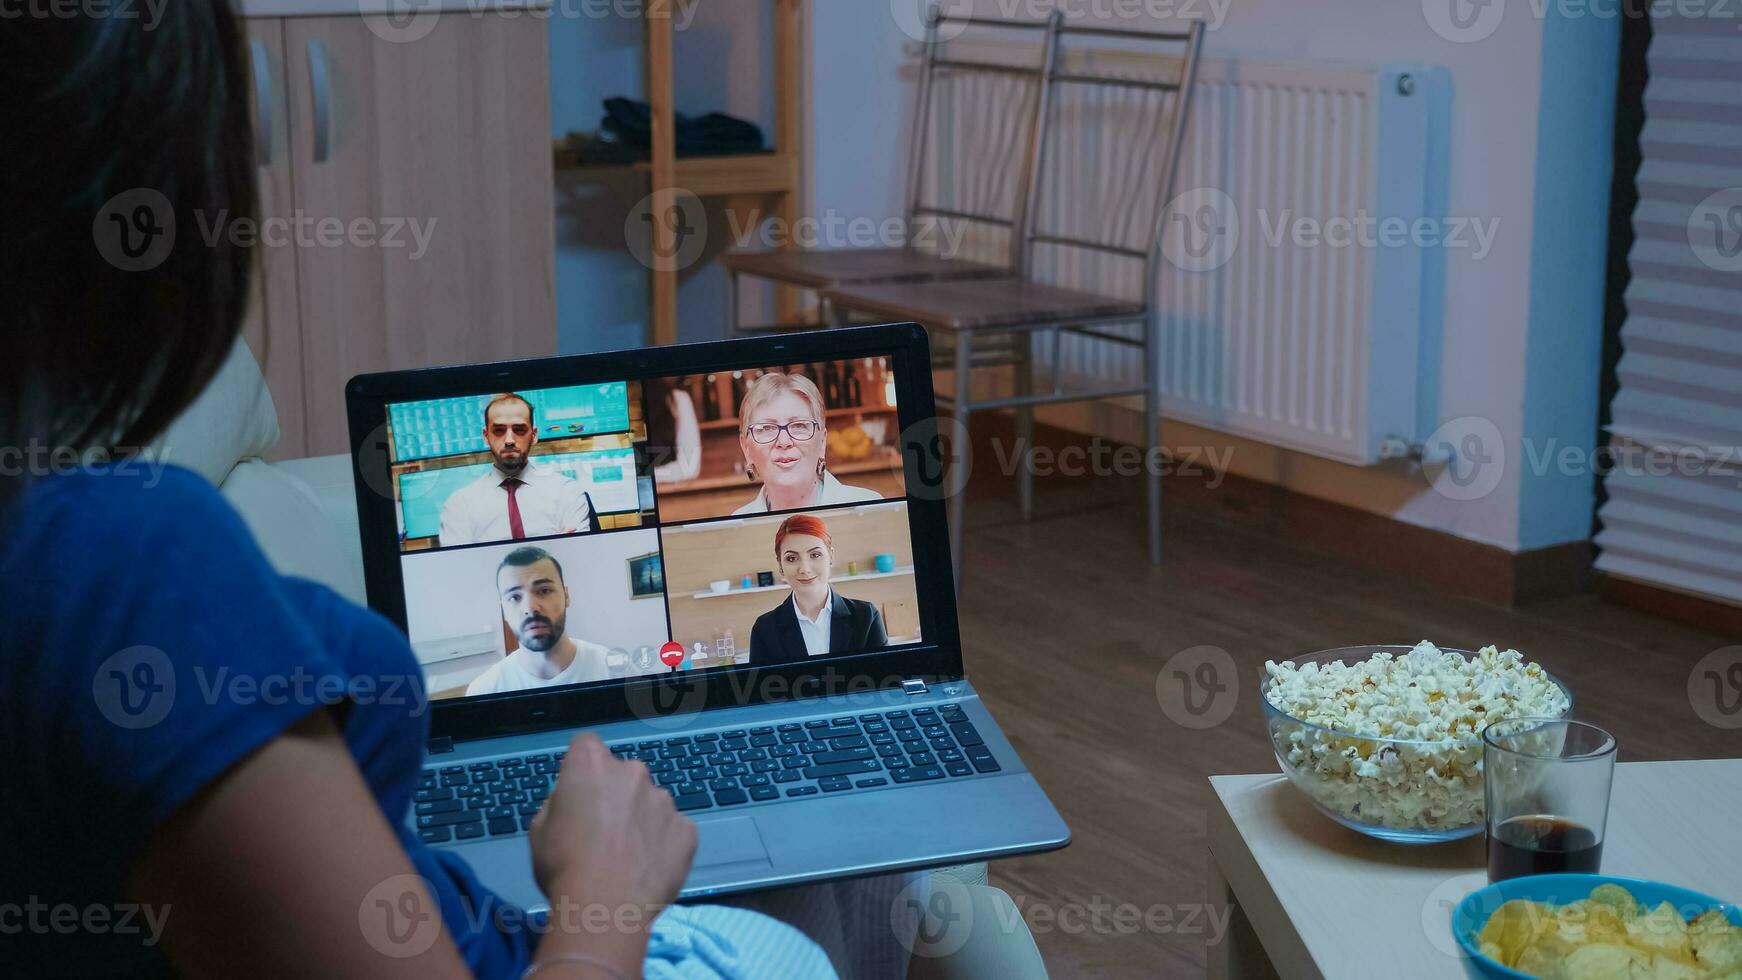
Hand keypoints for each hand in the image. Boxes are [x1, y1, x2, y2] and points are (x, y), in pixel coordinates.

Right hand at [529, 733, 696, 913]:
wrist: (607, 906)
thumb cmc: (564, 866)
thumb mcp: (539, 830)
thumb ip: (560, 804)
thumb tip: (573, 803)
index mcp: (591, 764)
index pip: (586, 745)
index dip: (581, 768)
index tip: (579, 792)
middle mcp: (632, 771)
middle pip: (623, 775)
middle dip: (616, 795)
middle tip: (605, 833)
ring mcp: (664, 799)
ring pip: (651, 803)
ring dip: (642, 821)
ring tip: (629, 858)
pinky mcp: (687, 829)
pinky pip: (673, 831)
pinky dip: (664, 845)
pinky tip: (650, 869)